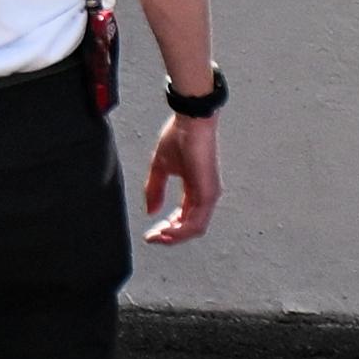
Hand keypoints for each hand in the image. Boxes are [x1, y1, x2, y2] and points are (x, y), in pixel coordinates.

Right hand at [142, 106, 222, 245]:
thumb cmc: (178, 137)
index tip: (149, 233)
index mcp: (194, 189)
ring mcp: (209, 195)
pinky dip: (181, 230)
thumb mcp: (160, 167)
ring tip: (157, 236)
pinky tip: (166, 230)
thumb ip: (155, 190)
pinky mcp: (208, 193)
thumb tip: (151, 212)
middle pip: (189, 227)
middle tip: (152, 238)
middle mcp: (204, 195)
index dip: (166, 228)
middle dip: (169, 236)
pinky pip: (196, 221)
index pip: (182, 218)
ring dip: (175, 236)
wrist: (190, 121)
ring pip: (194, 229)